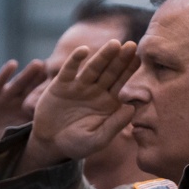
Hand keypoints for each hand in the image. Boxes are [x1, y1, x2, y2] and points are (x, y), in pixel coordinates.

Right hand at [0, 59, 46, 153]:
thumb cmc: (1, 142)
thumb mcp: (17, 139)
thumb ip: (31, 134)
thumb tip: (54, 138)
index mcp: (28, 113)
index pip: (40, 100)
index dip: (50, 93)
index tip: (63, 86)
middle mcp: (19, 102)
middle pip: (32, 88)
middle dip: (42, 79)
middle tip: (55, 69)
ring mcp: (5, 96)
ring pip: (19, 83)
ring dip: (28, 73)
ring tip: (38, 64)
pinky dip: (5, 73)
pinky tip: (13, 64)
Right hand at [19, 40, 138, 172]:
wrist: (50, 144)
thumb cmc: (77, 144)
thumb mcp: (98, 139)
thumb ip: (114, 125)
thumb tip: (131, 108)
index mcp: (108, 103)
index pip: (121, 83)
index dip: (129, 71)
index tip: (139, 58)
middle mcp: (96, 91)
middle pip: (110, 72)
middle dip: (120, 59)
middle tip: (131, 45)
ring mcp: (79, 86)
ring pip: (93, 68)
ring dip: (103, 56)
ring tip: (114, 44)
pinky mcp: (61, 84)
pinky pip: (69, 70)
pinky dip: (75, 60)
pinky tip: (83, 51)